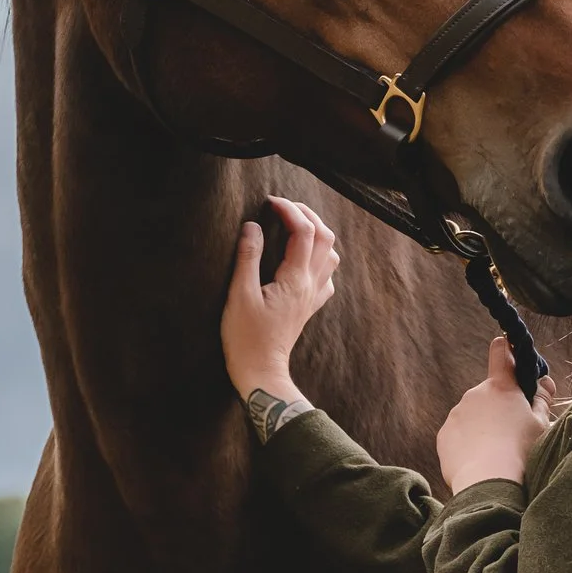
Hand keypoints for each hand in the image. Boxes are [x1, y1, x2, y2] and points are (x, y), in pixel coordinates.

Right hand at [221, 197, 340, 400]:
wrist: (261, 370)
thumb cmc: (246, 337)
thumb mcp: (239, 295)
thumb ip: (248, 257)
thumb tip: (252, 225)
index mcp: (295, 279)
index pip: (304, 231)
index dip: (289, 210)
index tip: (270, 202)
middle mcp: (311, 285)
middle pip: (325, 237)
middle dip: (307, 214)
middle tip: (283, 206)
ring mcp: (314, 296)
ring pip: (331, 255)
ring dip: (318, 233)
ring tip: (296, 224)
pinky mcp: (310, 306)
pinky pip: (327, 276)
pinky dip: (320, 258)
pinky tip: (304, 259)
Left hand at [435, 336, 555, 497]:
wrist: (489, 482)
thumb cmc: (522, 451)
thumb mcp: (541, 424)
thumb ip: (543, 399)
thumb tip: (545, 381)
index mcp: (502, 387)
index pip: (501, 352)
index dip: (506, 350)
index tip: (509, 354)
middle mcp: (475, 393)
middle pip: (489, 392)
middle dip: (499, 405)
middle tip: (512, 430)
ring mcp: (456, 413)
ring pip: (473, 414)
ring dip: (483, 425)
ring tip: (496, 451)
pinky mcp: (444, 435)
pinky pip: (458, 434)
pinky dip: (468, 442)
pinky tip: (480, 459)